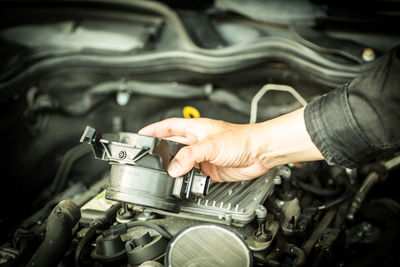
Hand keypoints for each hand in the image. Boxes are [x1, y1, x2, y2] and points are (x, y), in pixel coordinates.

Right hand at [139, 108, 322, 181]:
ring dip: (175, 169)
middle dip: (161, 153)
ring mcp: (203, 157)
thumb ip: (190, 156)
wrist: (260, 153)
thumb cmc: (241, 139)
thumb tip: (173, 168)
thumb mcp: (211, 145)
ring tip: (166, 175)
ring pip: (182, 163)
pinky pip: (193, 176)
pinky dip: (187, 180)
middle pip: (173, 147)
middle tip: (150, 161)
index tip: (140, 135)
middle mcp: (197, 142)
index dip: (153, 130)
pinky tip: (184, 183)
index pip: (168, 127)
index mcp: (195, 129)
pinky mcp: (210, 170)